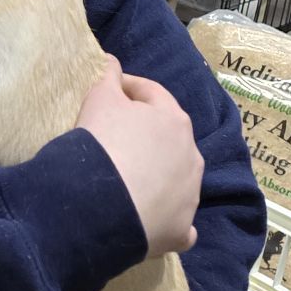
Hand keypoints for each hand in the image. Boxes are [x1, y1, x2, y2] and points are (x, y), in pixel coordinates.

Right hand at [77, 56, 201, 256]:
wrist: (102, 205)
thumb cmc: (102, 143)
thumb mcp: (99, 99)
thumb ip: (108, 77)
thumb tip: (112, 61)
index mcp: (174, 119)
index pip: (152, 94)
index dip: (128, 88)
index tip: (109, 91)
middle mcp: (191, 155)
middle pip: (169, 138)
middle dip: (147, 135)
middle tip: (114, 138)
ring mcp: (190, 194)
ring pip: (178, 179)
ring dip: (160, 177)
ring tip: (127, 182)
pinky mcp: (181, 229)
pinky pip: (178, 222)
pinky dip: (168, 220)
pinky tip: (151, 221)